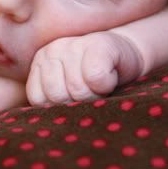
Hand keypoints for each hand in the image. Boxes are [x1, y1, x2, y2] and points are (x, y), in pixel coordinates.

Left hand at [26, 31, 143, 105]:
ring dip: (93, 94)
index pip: (38, 98)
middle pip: (57, 95)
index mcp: (40, 64)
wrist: (128, 55)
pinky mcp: (98, 44)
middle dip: (77, 102)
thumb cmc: (96, 79)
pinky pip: (96, 77)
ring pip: (76, 88)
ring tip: (100, 85)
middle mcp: (52, 51)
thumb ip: (51, 102)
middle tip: (91, 91)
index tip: (74, 97)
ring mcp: (74, 44)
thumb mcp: (67, 91)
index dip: (59, 106)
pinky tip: (111, 76)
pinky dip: (106, 84)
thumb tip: (47, 124)